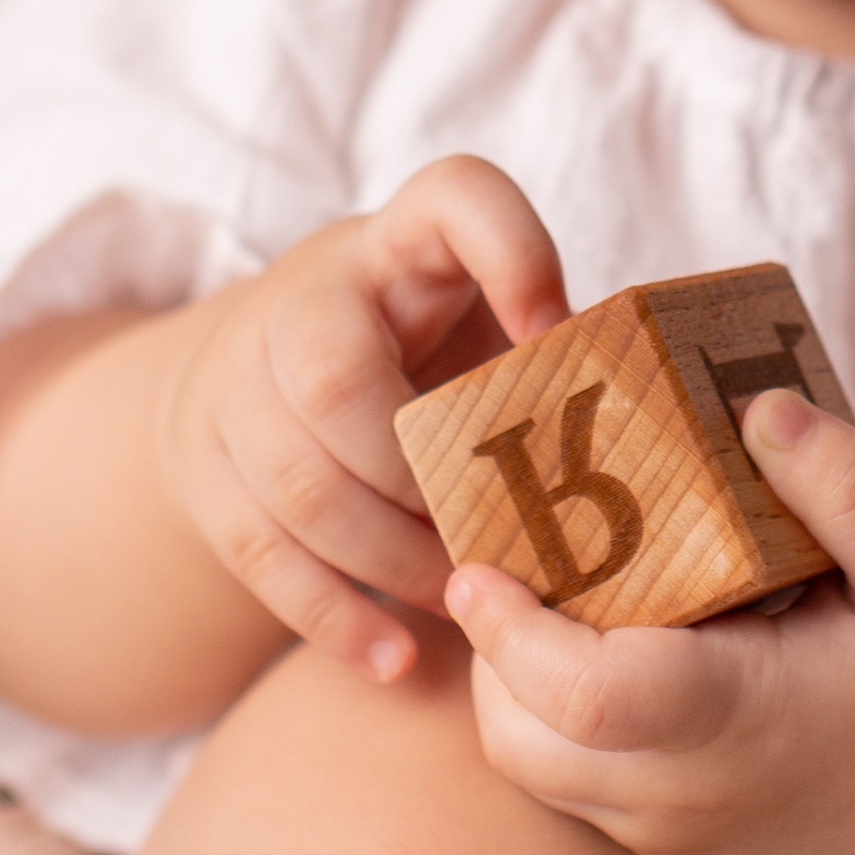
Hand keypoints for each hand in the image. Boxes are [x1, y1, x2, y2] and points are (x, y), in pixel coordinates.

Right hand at [157, 156, 570, 683]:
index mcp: (398, 245)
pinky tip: (396, 659)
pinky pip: (259, 553)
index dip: (511, 253)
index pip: (454, 195)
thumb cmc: (415, 357)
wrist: (254, 373)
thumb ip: (548, 362)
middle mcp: (303, 297)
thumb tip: (650, 435)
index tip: (556, 330)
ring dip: (391, 558)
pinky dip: (333, 616)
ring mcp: (236, 382)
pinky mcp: (205, 468)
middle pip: (333, 377)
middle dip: (420, 477)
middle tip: (493, 535)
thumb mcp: (475, 326)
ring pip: (297, 482)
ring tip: (465, 601)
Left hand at [446, 388, 854, 854]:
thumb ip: (854, 490)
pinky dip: (553, 714)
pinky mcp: (674, 844)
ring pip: (531, 766)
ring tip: (566, 580)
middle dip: (495, 643)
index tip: (479, 555)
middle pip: (519, 736)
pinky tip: (611, 635)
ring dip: (517, 680)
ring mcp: (673, 834)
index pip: (578, 695)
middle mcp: (685, 796)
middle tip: (522, 543)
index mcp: (738, 726)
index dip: (509, 628)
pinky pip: (570, 781)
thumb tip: (760, 407)